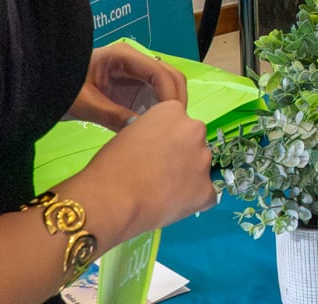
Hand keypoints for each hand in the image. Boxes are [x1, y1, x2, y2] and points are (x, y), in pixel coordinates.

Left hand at [70, 42, 187, 130]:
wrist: (47, 86)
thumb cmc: (62, 88)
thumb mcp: (84, 102)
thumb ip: (111, 115)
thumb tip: (139, 130)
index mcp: (124, 56)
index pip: (159, 72)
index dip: (170, 96)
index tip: (171, 121)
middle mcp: (135, 62)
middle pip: (170, 77)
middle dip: (175, 101)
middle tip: (174, 129)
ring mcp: (136, 75)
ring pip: (166, 88)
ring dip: (169, 108)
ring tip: (166, 132)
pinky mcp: (133, 89)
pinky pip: (155, 99)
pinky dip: (159, 113)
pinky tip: (154, 130)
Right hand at [76, 100, 215, 236]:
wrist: (111, 201)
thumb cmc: (110, 166)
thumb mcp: (128, 134)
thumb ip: (151, 133)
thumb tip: (159, 146)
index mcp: (173, 111)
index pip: (177, 120)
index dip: (164, 139)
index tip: (153, 151)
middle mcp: (195, 130)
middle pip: (193, 142)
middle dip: (180, 155)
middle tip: (158, 173)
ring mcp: (204, 160)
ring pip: (199, 167)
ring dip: (187, 177)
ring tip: (161, 192)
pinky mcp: (207, 190)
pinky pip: (205, 195)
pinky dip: (192, 201)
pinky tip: (170, 206)